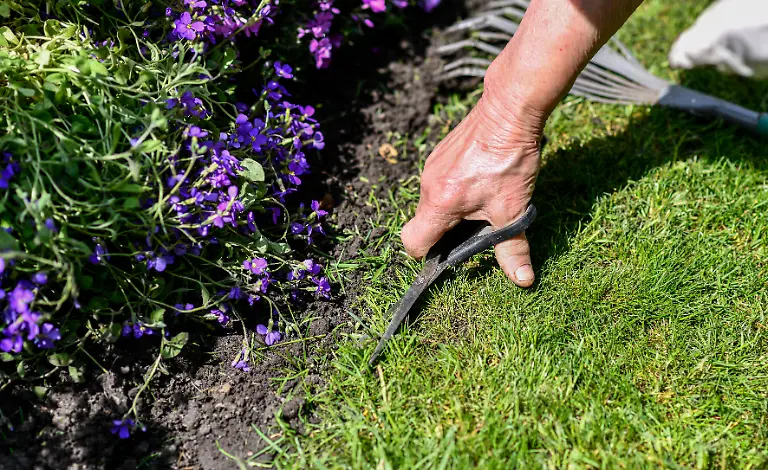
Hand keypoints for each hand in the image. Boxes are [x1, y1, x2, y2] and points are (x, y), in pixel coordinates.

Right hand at [401, 92, 543, 286]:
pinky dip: (456, 190)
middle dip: (446, 232)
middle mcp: (429, 185)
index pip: (413, 242)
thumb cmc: (510, 157)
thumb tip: (523, 280)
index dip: (429, 255)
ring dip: (453, 210)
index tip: (451, 254)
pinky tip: (482, 181)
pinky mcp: (441, 154)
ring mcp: (432, 166)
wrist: (510, 107)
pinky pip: (439, 183)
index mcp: (440, 203)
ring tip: (484, 201)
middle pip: (424, 223)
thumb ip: (513, 247)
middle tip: (478, 228)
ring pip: (433, 202)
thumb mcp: (514, 208)